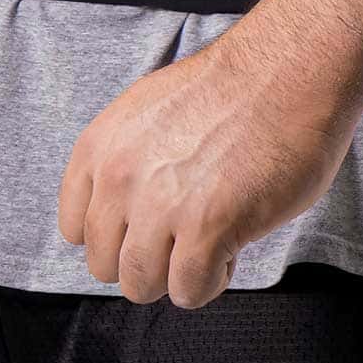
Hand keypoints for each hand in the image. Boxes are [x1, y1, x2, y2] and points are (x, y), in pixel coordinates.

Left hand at [57, 20, 362, 308]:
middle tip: (185, 236)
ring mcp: (160, 207)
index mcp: (100, 147)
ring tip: (210, 242)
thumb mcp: (148, 112)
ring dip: (176, 274)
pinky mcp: (207, 230)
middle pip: (106, 265)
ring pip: (141, 285)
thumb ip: (128, 162)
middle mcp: (119, 179)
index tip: (148, 225)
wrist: (286, 71)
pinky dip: (211, 282)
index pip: (76, 229)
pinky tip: (232, 248)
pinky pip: (189, 291)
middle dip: (147, 259)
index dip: (118, 234)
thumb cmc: (232, 89)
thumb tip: (128, 211)